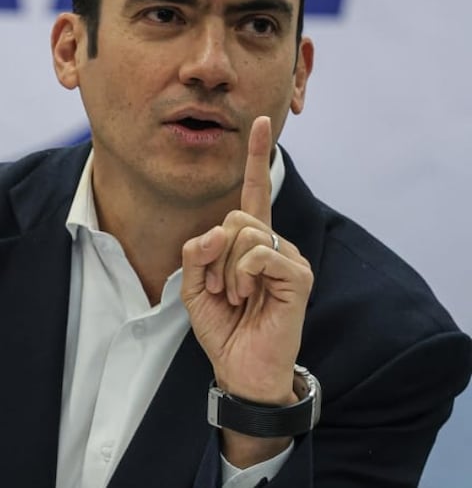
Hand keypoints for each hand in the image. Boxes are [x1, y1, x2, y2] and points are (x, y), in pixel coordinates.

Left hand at [181, 116, 313, 463]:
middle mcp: (273, 242)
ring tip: (233, 296)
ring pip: (245, 232)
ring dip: (225, 269)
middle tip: (216, 287)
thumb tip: (219, 230)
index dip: (256, 156)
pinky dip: (240, 276)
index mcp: (248, 240)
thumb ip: (195, 252)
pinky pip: (259, 254)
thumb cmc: (221, 326)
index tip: (259, 121)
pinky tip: (245, 297)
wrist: (240, 367)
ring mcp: (288, 257)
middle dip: (213, 253)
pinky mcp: (298, 275)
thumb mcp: (191, 285)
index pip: (253, 190)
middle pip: (235, 215)